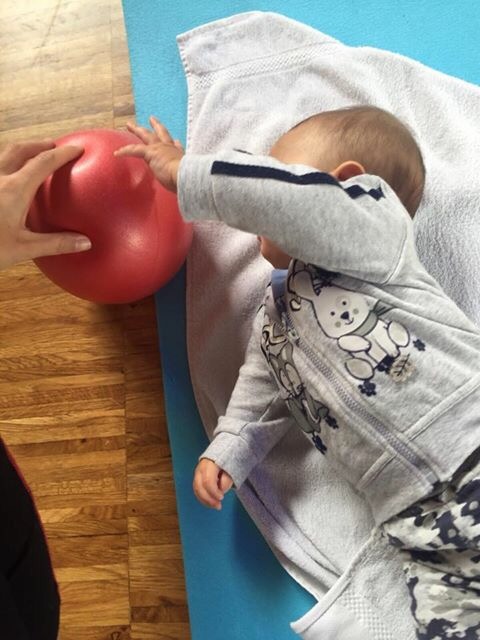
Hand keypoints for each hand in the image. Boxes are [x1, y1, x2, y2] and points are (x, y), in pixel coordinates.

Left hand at [0, 140, 91, 270]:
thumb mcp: (24, 249)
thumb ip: (56, 243)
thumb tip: (86, 242)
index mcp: (14, 189)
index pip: (43, 162)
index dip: (62, 154)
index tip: (77, 149)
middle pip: (19, 150)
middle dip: (39, 145)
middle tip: (53, 147)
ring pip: (1, 155)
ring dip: (19, 151)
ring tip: (30, 156)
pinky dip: (4, 165)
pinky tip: (6, 179)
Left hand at [114, 116, 183, 192]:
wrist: (184, 175)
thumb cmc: (185, 178)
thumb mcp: (185, 174)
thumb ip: (183, 173)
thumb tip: (183, 178)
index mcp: (177, 154)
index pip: (175, 146)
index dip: (174, 143)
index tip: (175, 140)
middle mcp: (169, 148)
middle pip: (160, 133)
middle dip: (155, 126)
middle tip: (151, 119)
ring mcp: (159, 148)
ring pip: (145, 135)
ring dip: (137, 130)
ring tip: (129, 125)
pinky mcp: (150, 153)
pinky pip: (134, 150)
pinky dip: (125, 151)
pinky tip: (117, 153)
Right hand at [193, 458, 233, 509]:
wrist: (221, 453)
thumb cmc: (227, 462)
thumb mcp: (231, 470)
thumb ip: (226, 481)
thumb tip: (220, 491)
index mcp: (209, 464)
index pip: (207, 481)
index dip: (214, 492)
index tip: (222, 497)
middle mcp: (200, 468)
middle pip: (199, 487)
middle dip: (208, 499)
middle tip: (218, 506)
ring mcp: (197, 473)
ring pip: (196, 490)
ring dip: (205, 501)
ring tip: (215, 506)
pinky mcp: (196, 478)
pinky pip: (197, 490)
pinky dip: (203, 498)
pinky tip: (210, 503)